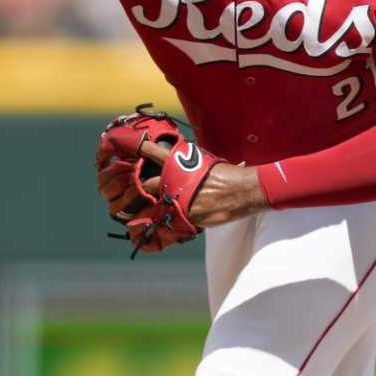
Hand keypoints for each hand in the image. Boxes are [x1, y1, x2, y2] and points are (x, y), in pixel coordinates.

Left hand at [135, 139, 265, 227]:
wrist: (244, 191)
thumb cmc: (227, 175)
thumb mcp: (204, 163)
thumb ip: (186, 166)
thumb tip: (176, 168)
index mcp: (181, 163)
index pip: (154, 153)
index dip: (140, 150)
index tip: (131, 149)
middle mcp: (177, 180)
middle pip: (148, 185)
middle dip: (142, 191)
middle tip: (138, 194)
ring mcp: (181, 199)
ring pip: (156, 207)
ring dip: (150, 211)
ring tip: (143, 215)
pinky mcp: (188, 217)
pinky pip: (171, 221)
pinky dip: (167, 223)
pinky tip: (163, 227)